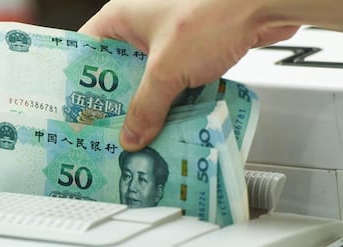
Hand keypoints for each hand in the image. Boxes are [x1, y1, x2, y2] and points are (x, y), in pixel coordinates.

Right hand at [80, 0, 297, 149]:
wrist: (264, 3)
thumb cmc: (213, 13)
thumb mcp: (167, 70)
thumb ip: (146, 107)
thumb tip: (131, 136)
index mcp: (121, 17)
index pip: (86, 53)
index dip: (80, 86)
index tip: (78, 114)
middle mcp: (141, 25)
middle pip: (118, 74)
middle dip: (119, 106)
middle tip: (111, 135)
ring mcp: (168, 39)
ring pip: (149, 82)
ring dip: (150, 109)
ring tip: (143, 138)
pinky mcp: (193, 50)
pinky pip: (175, 83)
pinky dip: (174, 103)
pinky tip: (174, 126)